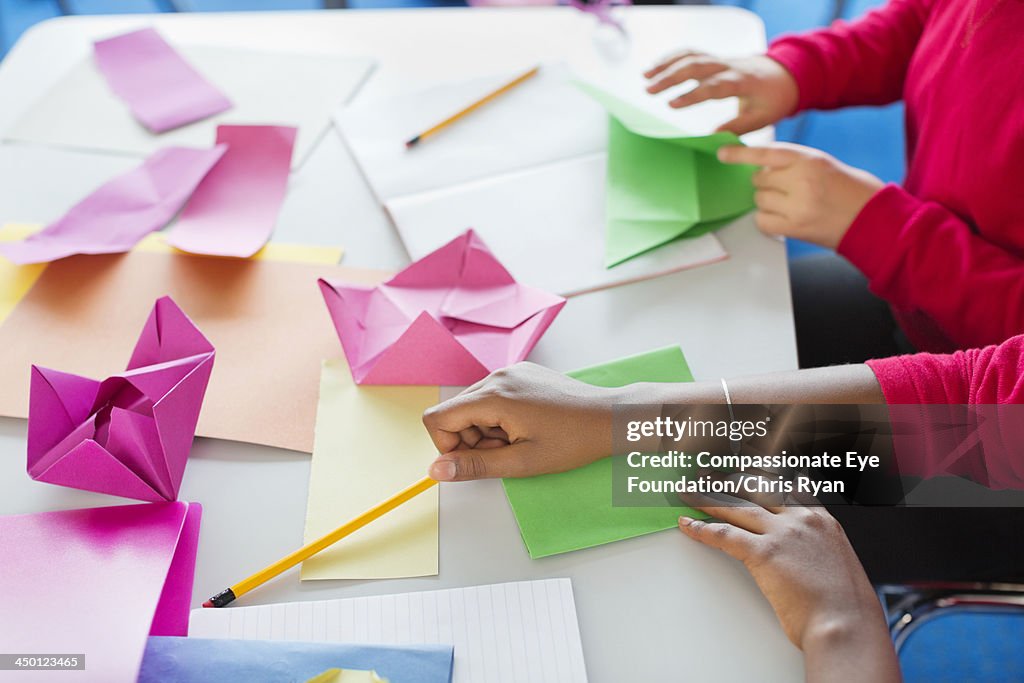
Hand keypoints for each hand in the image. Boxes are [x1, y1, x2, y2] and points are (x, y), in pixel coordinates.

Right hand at [421, 363, 616, 480]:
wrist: (609, 418)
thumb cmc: (572, 442)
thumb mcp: (521, 462)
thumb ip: (474, 466)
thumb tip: (436, 470)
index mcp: (493, 396)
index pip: (438, 418)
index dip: (448, 446)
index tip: (477, 459)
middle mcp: (497, 376)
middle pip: (455, 412)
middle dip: (472, 439)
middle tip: (508, 452)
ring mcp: (510, 371)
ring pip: (474, 405)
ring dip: (487, 429)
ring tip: (520, 439)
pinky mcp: (522, 372)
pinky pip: (493, 396)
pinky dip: (500, 416)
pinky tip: (528, 425)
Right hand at [644, 52, 798, 134]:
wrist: (784, 75)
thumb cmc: (772, 101)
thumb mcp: (763, 118)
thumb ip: (739, 127)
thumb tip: (714, 139)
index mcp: (742, 82)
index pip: (714, 86)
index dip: (692, 95)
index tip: (671, 105)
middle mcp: (729, 66)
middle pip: (697, 65)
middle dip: (671, 77)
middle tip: (649, 91)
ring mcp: (721, 60)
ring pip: (691, 56)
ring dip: (667, 65)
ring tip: (646, 77)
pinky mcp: (715, 59)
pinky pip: (692, 53)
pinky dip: (672, 58)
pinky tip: (655, 68)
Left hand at [678, 475, 899, 681]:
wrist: (847, 625)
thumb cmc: (844, 607)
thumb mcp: (837, 564)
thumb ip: (815, 550)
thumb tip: (799, 555)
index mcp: (822, 521)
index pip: (788, 486)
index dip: (762, 477)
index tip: (747, 471)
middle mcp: (802, 519)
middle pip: (757, 489)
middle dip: (729, 480)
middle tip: (709, 475)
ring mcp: (782, 533)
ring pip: (736, 506)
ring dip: (707, 497)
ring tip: (689, 491)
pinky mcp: (764, 552)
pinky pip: (724, 534)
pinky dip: (702, 528)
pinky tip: (689, 524)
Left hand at [718, 143, 883, 248]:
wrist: (874, 220)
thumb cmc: (852, 190)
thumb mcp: (825, 164)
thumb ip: (795, 163)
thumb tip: (762, 169)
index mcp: (810, 160)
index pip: (766, 153)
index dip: (741, 154)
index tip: (722, 154)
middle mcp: (801, 180)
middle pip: (759, 179)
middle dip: (766, 183)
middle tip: (787, 189)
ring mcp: (797, 206)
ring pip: (759, 199)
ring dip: (767, 201)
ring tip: (790, 203)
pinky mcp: (794, 228)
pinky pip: (762, 220)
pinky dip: (767, 219)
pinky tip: (784, 217)